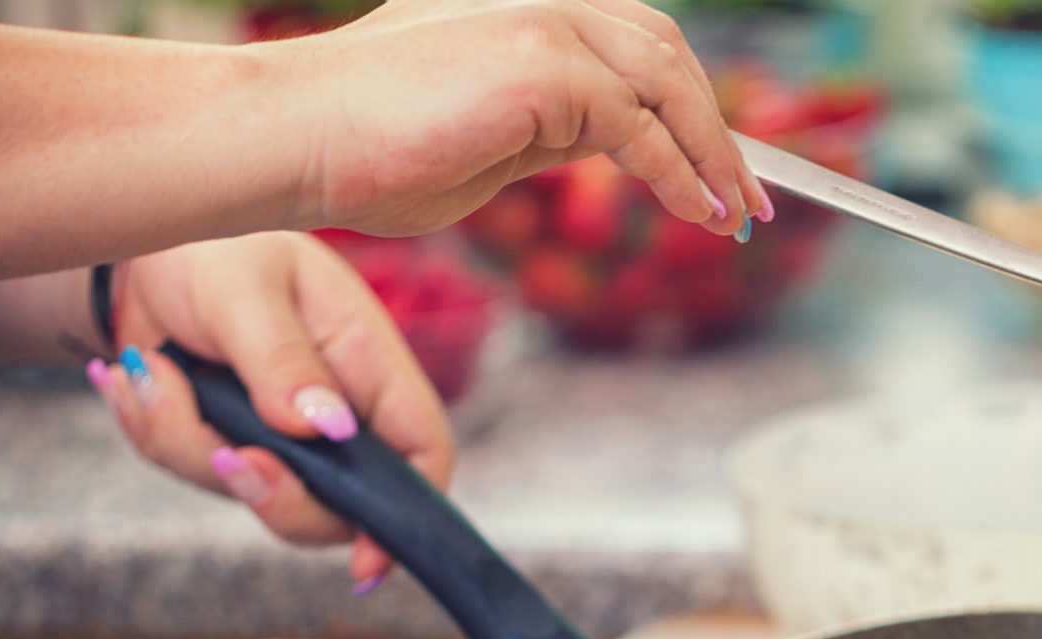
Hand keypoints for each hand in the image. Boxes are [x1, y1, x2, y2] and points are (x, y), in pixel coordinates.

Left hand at [86, 231, 454, 590]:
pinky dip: (152, 430)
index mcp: (370, 365)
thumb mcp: (247, 289)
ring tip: (146, 370)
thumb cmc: (217, 245)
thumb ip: (282, 360)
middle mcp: (338, 412)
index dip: (410, 514)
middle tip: (224, 458)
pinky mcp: (230, 442)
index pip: (422, 451)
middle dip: (276, 497)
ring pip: (253, 492)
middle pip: (341, 506)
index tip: (368, 560)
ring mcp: (283, 437)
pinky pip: (195, 472)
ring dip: (185, 441)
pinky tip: (131, 376)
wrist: (142, 243)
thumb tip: (324, 430)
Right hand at [275, 0, 769, 238]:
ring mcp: (543, 18)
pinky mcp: (544, 64)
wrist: (294, 140)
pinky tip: (699, 213)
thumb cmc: (361, 154)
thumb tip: (609, 152)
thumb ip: (548, 132)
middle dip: (713, 125)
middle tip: (747, 195)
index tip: (717, 163)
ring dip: (711, 150)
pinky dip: (679, 173)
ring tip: (736, 213)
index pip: (628, 41)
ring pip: (664, 79)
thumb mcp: (484, 142)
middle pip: (662, 49)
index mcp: (519, 3)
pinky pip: (638, 126)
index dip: (683, 101)